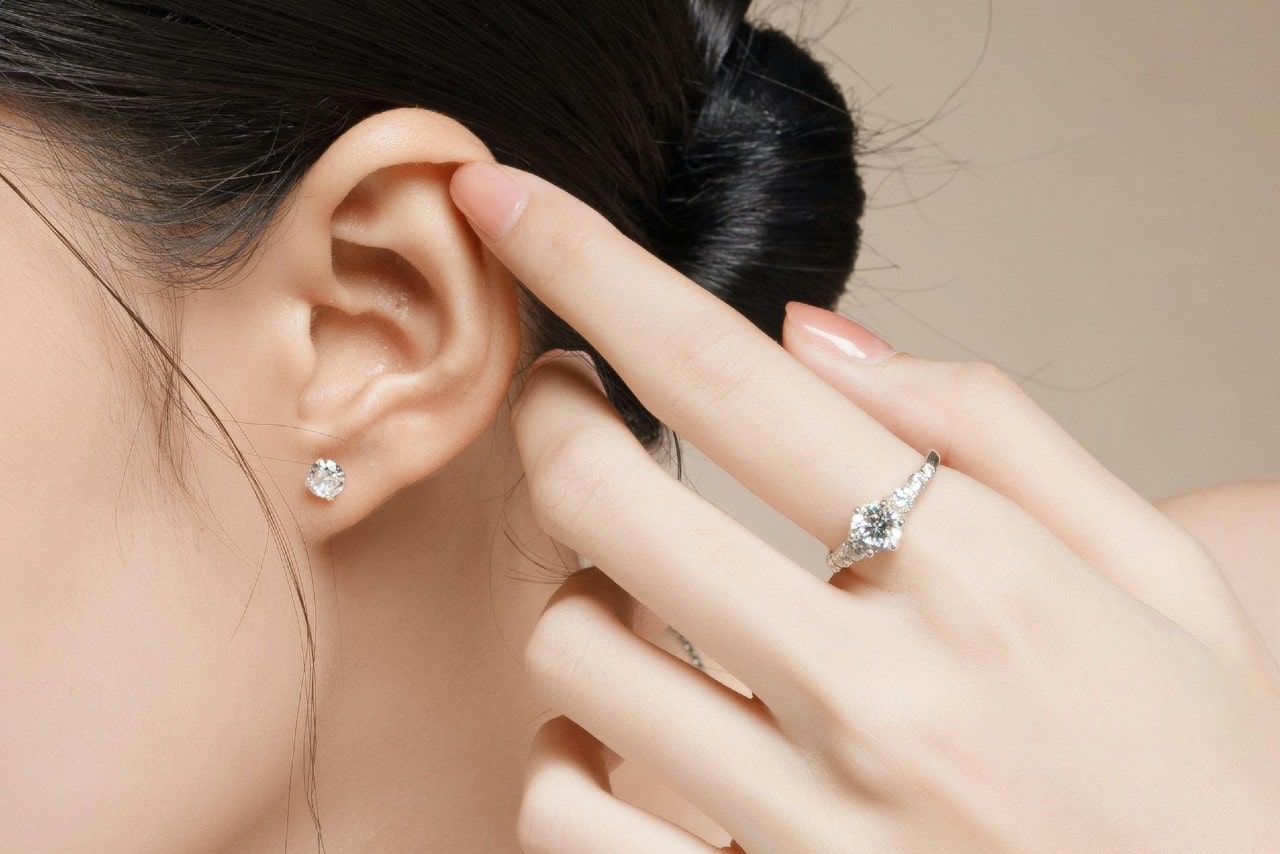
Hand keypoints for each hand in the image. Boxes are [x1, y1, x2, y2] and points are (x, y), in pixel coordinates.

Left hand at [449, 160, 1279, 852]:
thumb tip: (812, 334)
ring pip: (571, 649)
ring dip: (583, 591)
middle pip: (603, 498)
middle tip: (568, 395)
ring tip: (650, 593)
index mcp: (981, 581)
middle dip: (550, 416)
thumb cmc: (1190, 775)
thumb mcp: (1152, 573)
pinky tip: (632, 737)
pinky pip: (563, 811)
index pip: (731, 379)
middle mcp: (878, 699)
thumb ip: (993, 431)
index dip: (592, 268)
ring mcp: (802, 825)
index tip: (505, 204)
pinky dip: (567, 754)